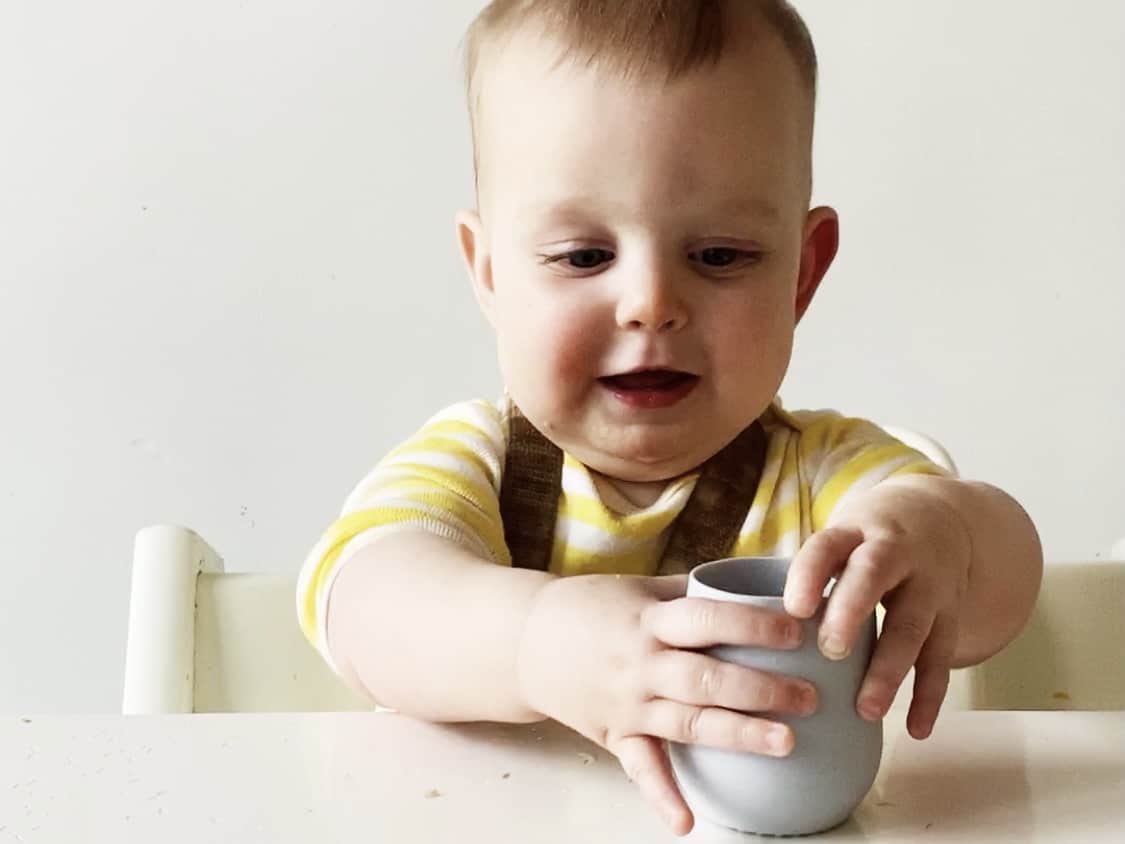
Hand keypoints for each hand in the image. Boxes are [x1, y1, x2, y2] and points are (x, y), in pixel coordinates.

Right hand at [517, 574, 818, 835]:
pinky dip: (661, 796)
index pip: (706, 620)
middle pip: (705, 677)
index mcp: (649, 619)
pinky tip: (686, 823)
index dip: (751, 626)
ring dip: (736, 733)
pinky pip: (640, 768)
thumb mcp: (638, 587)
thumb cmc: (591, 607)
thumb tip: (754, 582)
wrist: (525, 641)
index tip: (795, 631)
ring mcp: (627, 702)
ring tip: (785, 742)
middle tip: (809, 696)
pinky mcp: (614, 734)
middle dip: (759, 689)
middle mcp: (640, 663)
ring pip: (686, 722)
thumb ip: (691, 590)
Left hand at [783, 478, 972, 738]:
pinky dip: (929, 696)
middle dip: (851, 612)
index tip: (793, 609)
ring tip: (866, 709)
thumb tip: (748, 632)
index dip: (810, 574)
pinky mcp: (950, 616)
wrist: (938, 520)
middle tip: (830, 651)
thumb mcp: (838, 540)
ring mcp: (927, 585)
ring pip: (911, 625)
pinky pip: (941, 658)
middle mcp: (893, 553)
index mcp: (853, 533)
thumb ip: (804, 578)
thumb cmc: (864, 543)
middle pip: (873, 578)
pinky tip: (915, 729)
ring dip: (890, 669)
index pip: (827, 545)